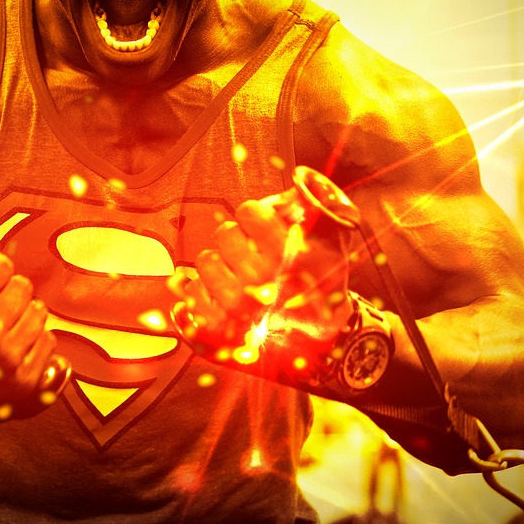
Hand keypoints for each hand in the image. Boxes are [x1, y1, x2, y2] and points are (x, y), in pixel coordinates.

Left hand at [171, 172, 392, 397]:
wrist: (320, 342)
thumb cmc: (322, 285)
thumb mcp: (333, 242)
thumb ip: (319, 207)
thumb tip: (301, 181)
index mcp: (286, 255)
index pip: (249, 211)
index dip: (255, 215)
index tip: (262, 227)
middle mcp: (259, 279)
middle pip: (224, 233)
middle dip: (237, 239)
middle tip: (250, 254)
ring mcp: (235, 304)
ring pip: (205, 260)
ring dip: (219, 264)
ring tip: (236, 276)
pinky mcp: (216, 325)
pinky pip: (190, 292)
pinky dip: (202, 290)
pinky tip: (220, 294)